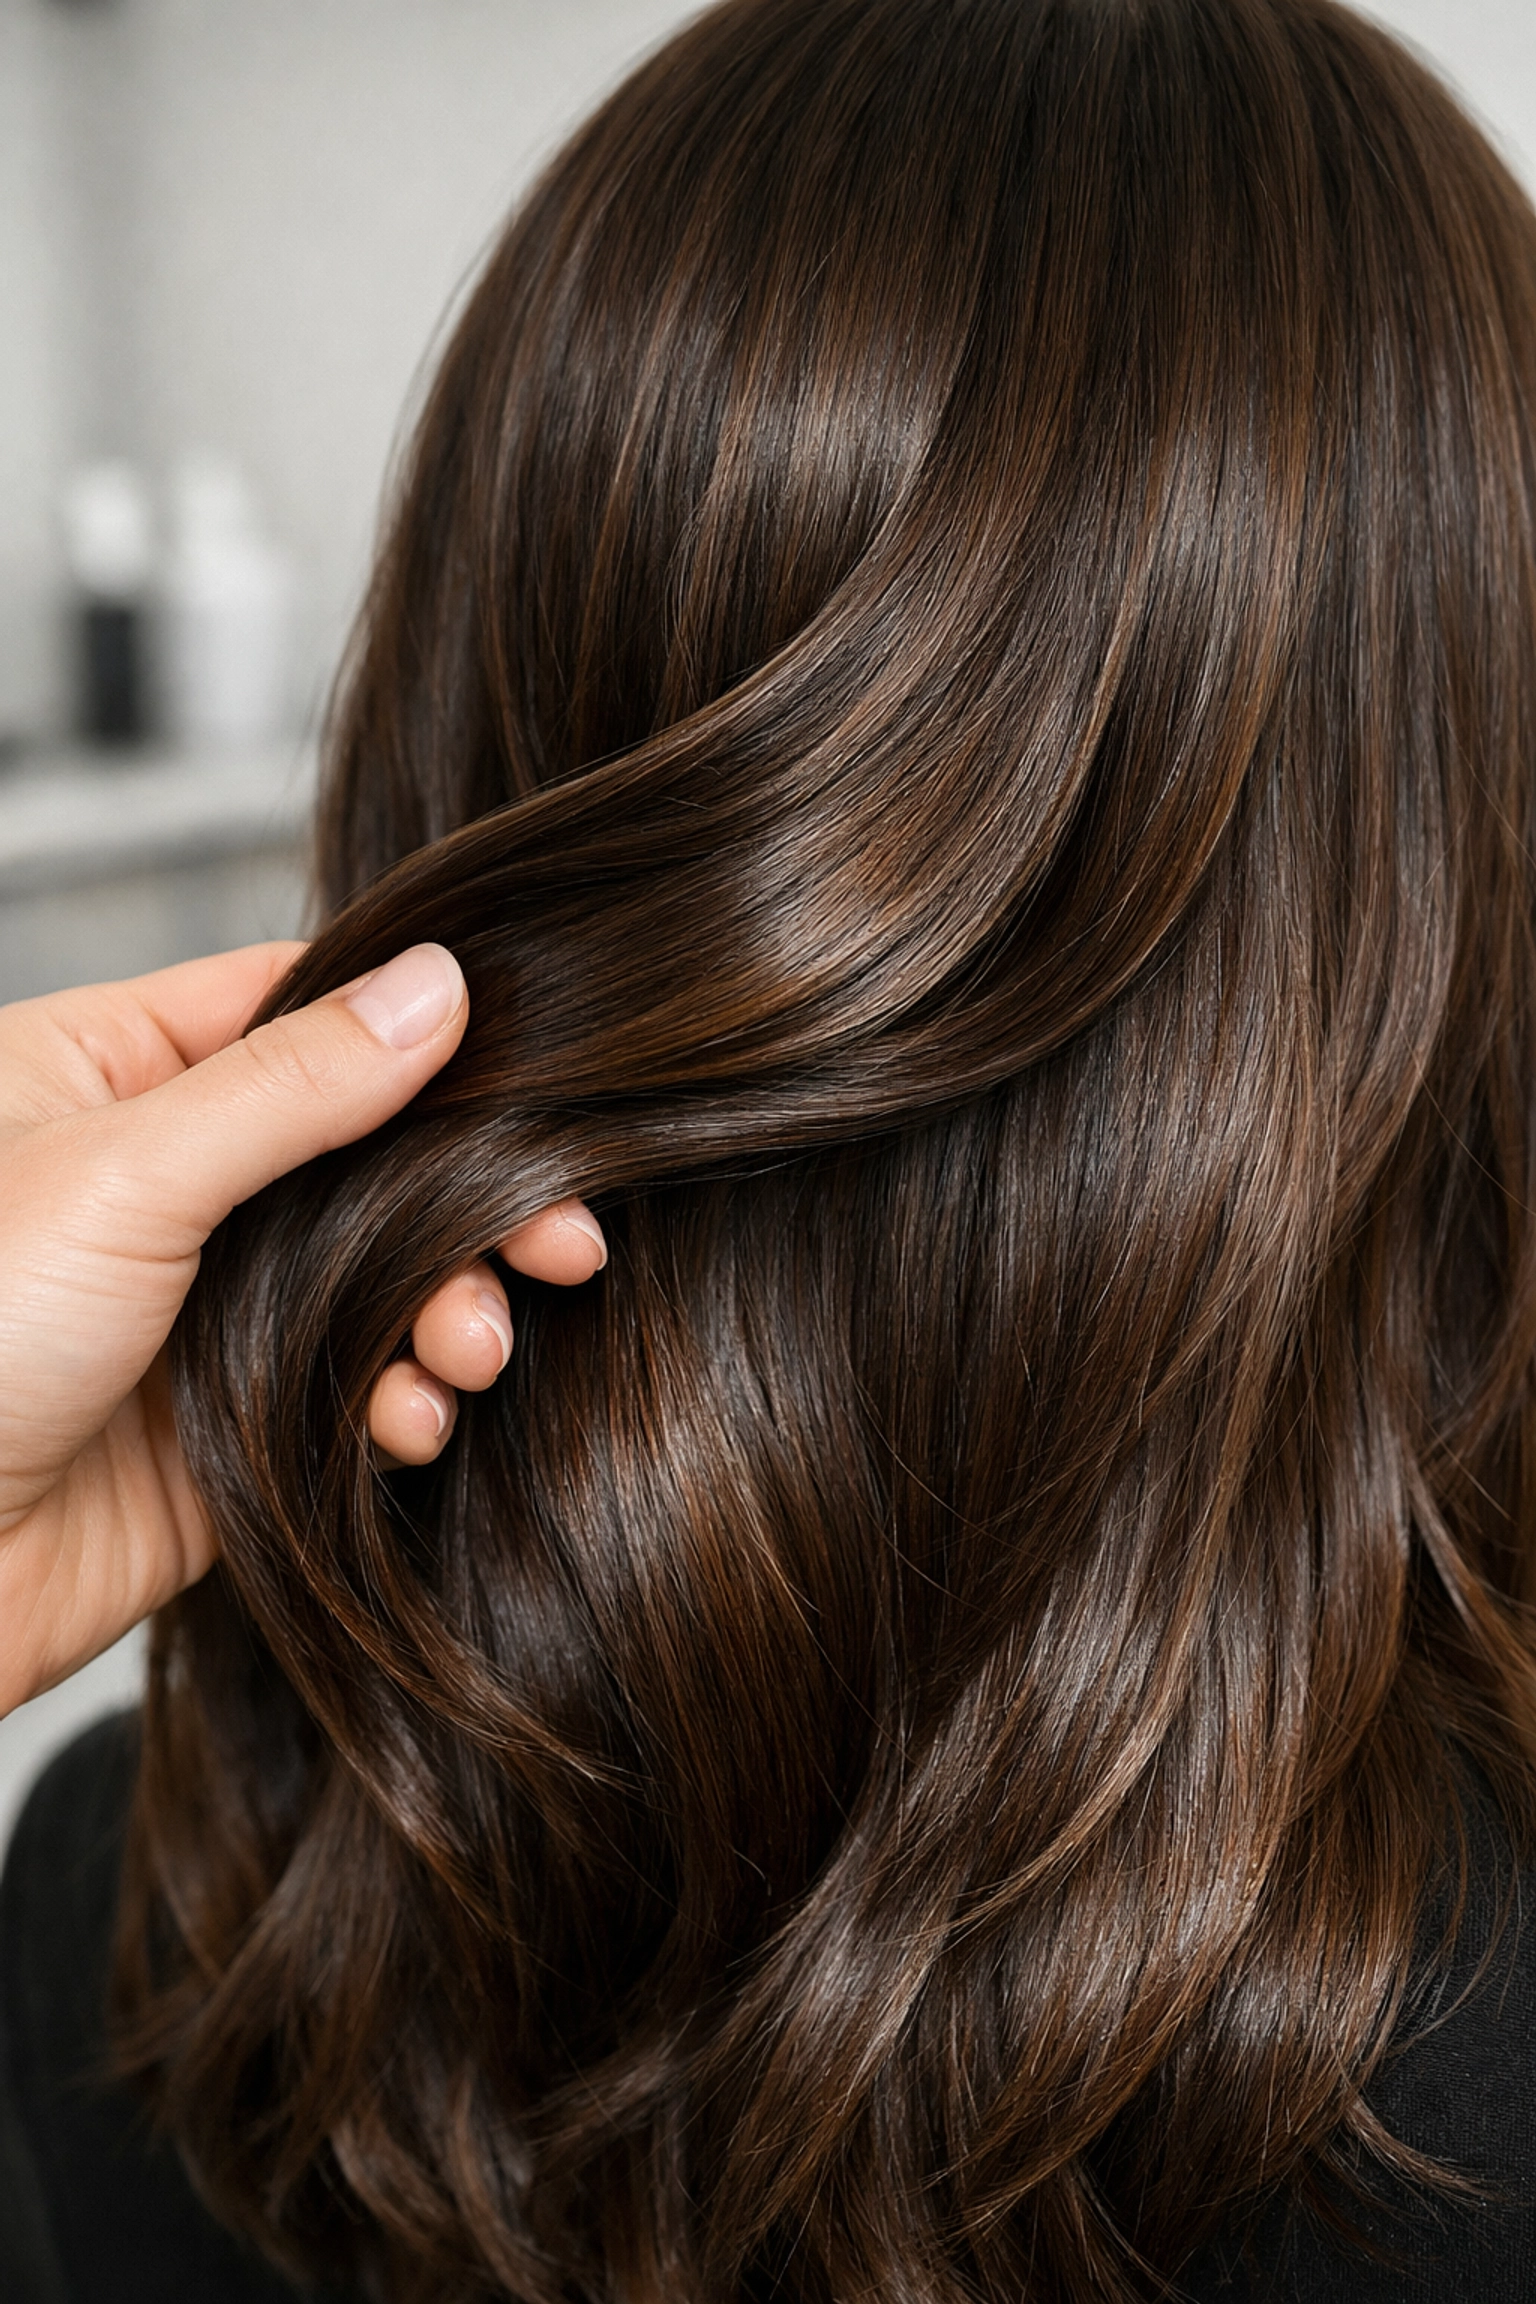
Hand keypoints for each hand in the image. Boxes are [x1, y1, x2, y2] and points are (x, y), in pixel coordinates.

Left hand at [0, 940, 604, 1718]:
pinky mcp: (237, 1423)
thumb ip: (291, 1086)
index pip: (299, 1008)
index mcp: (111, 1074)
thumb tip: (437, 985)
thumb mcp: (124, 1178)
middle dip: (472, 1197)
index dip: (420, 1036)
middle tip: (559, 1235)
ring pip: (384, 1274)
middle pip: (370, 1151)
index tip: (536, 1069)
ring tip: (474, 1346)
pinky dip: (408, 1402)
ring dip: (453, 1308)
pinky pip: (360, 1391)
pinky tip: (415, 1419)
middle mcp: (169, 1183)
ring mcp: (207, 1305)